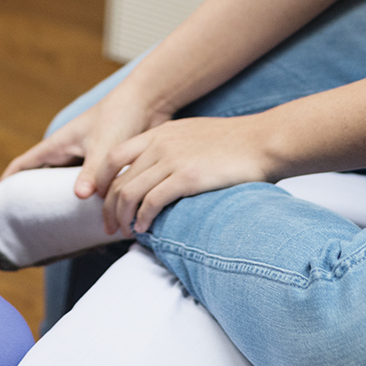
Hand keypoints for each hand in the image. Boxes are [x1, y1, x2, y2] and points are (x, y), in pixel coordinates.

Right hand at [0, 87, 171, 233]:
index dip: (8, 181)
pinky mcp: (103, 163)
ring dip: (62, 201)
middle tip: (28, 226)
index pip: (24, 164)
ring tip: (58, 228)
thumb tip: (78, 196)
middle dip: (33, 198)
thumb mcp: (104, 146)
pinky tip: (91, 216)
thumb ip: (92, 171)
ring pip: (65, 184)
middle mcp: (68, 152)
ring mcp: (84, 157)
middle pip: (41, 178)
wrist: (147, 101)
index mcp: (58, 145)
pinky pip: (87, 185)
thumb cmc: (120, 116)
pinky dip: (85, 199)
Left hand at [102, 114, 278, 234]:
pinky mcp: (187, 177)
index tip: (103, 200)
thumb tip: (163, 174)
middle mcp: (159, 144)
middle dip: (108, 207)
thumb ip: (173, 149)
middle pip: (117, 179)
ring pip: (129, 193)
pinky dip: (143, 219)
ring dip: (123, 217)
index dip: (103, 181)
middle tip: (110, 226)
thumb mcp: (193, 136)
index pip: (114, 156)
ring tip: (125, 232)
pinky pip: (152, 202)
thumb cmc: (235, 143)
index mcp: (159, 133)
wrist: (263, 140)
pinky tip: (145, 229)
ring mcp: (171, 160)